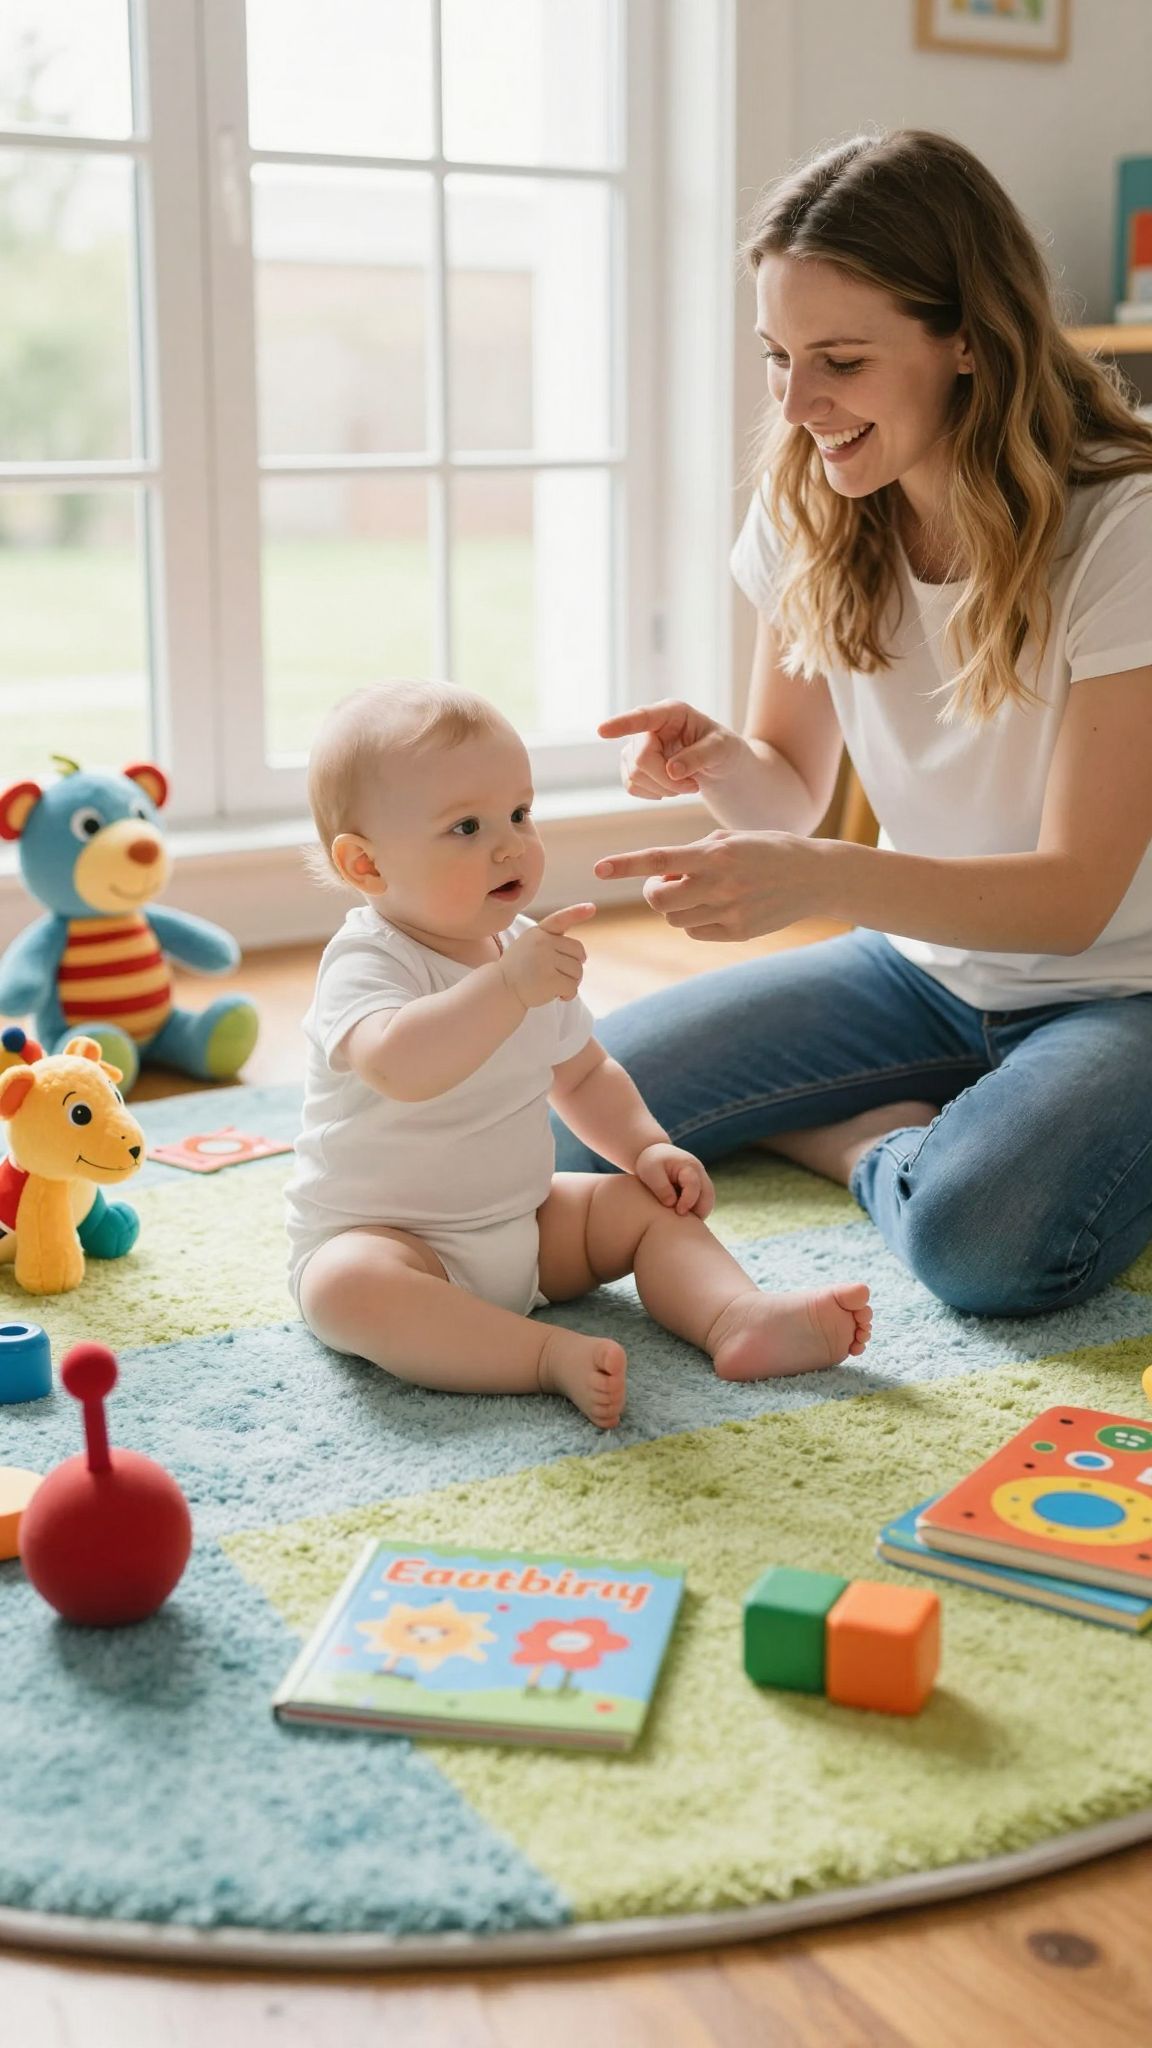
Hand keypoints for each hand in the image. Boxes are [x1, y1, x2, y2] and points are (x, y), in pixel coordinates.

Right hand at [500, 903, 595, 1008]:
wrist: (500, 989)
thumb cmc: (519, 971)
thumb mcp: (530, 947)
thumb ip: (551, 944)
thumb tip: (583, 955)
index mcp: (538, 932)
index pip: (560, 919)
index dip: (577, 913)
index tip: (592, 908)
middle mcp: (542, 942)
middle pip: (578, 952)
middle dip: (575, 967)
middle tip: (562, 976)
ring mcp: (545, 960)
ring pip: (578, 971)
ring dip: (571, 982)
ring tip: (555, 986)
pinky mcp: (549, 978)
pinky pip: (572, 987)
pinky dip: (569, 995)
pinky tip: (558, 996)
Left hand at [594, 830, 823, 941]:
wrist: (815, 876)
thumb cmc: (766, 850)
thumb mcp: (730, 839)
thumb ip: (693, 854)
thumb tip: (661, 878)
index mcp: (715, 854)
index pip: (660, 860)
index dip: (626, 865)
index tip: (599, 868)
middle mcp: (720, 884)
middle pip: (658, 900)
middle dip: (655, 892)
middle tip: (671, 882)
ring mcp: (730, 912)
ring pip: (675, 919)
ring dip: (676, 906)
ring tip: (701, 890)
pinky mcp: (738, 932)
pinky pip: (696, 932)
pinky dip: (695, 922)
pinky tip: (717, 907)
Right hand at [599, 699, 745, 799]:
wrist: (718, 764)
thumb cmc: (722, 749)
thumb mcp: (722, 749)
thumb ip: (699, 757)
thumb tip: (671, 771)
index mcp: (671, 712)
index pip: (643, 717)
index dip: (622, 724)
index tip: (602, 730)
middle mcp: (649, 726)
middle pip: (641, 760)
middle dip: (666, 781)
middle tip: (693, 787)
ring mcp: (636, 746)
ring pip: (635, 776)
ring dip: (663, 789)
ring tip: (687, 784)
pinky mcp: (631, 767)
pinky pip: (632, 787)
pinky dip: (654, 794)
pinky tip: (671, 788)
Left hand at [634, 1141, 714, 1218]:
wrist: (655, 1154)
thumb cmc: (651, 1162)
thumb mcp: (650, 1171)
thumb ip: (661, 1187)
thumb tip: (672, 1204)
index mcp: (688, 1166)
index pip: (694, 1185)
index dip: (688, 1200)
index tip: (678, 1212)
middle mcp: (699, 1173)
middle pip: (708, 1195)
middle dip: (700, 1211)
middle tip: (684, 1222)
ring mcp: (701, 1180)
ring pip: (708, 1201)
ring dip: (699, 1213)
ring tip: (684, 1223)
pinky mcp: (699, 1188)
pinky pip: (703, 1204)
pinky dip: (696, 1212)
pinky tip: (684, 1220)